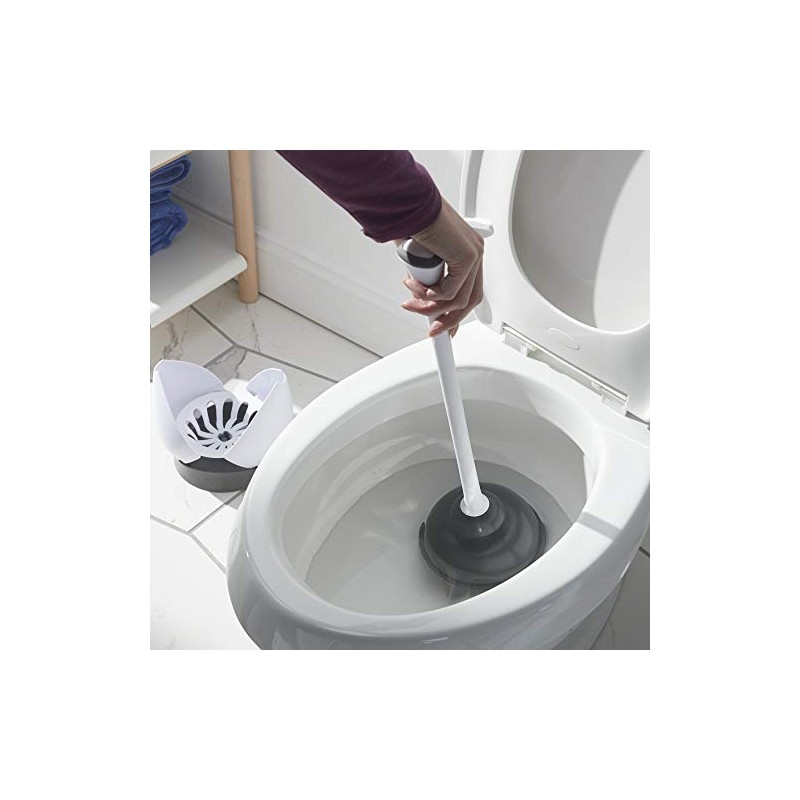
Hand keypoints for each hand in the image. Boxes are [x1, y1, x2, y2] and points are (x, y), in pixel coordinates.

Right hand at [400, 198, 483, 336]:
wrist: (409, 205)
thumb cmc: (411, 223)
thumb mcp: (420, 260)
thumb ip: (426, 280)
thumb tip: (423, 300)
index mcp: (467, 251)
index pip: (469, 290)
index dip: (457, 313)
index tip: (444, 327)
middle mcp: (474, 253)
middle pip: (469, 300)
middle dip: (448, 320)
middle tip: (432, 330)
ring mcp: (474, 254)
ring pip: (458, 300)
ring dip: (430, 307)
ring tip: (411, 302)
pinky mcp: (468, 256)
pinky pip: (450, 292)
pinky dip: (429, 294)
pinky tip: (414, 285)